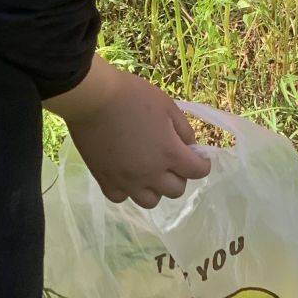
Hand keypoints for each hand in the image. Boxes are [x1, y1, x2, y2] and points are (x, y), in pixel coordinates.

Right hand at [45, 56, 211, 207]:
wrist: (94, 99)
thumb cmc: (133, 96)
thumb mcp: (168, 106)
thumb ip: (184, 130)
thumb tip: (191, 147)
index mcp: (169, 153)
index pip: (197, 172)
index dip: (203, 164)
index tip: (199, 157)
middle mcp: (150, 173)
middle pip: (176, 191)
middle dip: (180, 176)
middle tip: (173, 160)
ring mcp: (126, 181)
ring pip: (150, 201)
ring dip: (156, 188)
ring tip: (150, 170)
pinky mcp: (105, 181)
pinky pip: (122, 198)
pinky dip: (128, 190)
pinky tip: (127, 174)